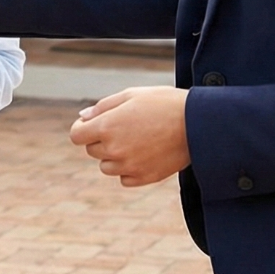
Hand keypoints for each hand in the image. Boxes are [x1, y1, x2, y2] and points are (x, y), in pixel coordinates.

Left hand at [67, 86, 190, 187]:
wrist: (197, 123)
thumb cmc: (164, 103)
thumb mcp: (132, 95)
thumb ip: (103, 107)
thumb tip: (83, 117)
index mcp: (107, 126)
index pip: (76, 136)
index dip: (82, 129)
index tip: (92, 124)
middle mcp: (114, 149)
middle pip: (92, 151)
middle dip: (101, 139)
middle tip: (124, 127)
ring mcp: (129, 166)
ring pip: (106, 167)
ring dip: (114, 156)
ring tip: (136, 140)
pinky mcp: (144, 178)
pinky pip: (124, 178)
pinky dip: (129, 169)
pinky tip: (145, 154)